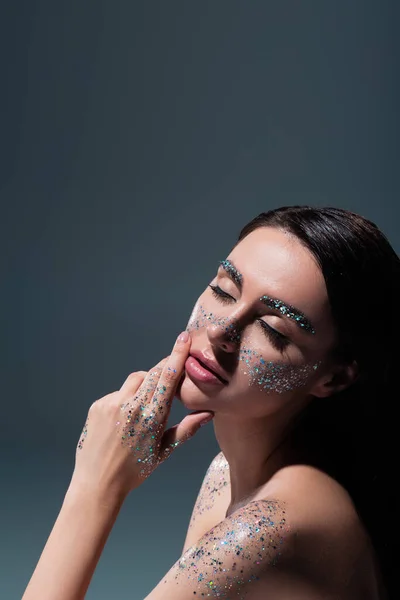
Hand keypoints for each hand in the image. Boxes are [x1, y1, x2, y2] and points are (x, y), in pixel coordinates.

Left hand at [69, 331, 213, 500]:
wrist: (98, 483)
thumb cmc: (135, 470)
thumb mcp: (164, 451)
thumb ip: (187, 428)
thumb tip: (208, 412)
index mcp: (152, 417)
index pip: (168, 377)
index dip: (177, 355)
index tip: (183, 338)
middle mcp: (132, 406)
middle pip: (153, 373)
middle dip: (163, 369)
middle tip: (170, 374)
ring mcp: (112, 404)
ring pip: (135, 380)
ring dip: (145, 384)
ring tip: (145, 407)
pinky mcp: (98, 406)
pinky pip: (118, 392)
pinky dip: (126, 398)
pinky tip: (125, 418)